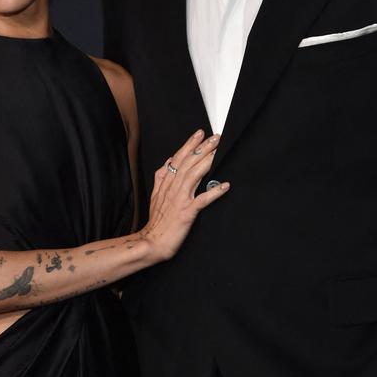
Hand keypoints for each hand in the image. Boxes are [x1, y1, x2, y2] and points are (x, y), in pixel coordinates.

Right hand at [140, 129, 228, 262]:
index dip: (189, 145)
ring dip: (207, 162)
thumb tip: (169, 161)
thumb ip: (162, 177)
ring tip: (218, 151)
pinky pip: (202, 200)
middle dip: (202, 148)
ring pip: (194, 176)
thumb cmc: (156, 221)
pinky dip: (214, 192)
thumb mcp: (155, 195)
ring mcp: (180, 200)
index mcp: (165, 184)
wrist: (151, 242)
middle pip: (188, 163)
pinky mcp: (187, 213)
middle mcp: (172, 189)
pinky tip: (225, 185)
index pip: (178, 159)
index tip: (200, 133)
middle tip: (215, 137)